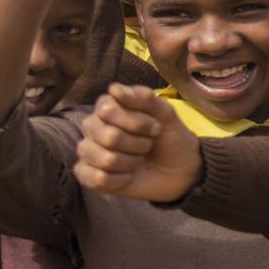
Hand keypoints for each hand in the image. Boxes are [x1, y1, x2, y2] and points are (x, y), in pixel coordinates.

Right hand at [72, 85, 201, 200]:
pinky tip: (129, 176)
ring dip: (132, 162)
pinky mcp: (89, 175)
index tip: (156, 128)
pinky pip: (99, 179)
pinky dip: (121, 180)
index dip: (137, 122)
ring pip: (105, 159)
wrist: (180, 170)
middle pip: (108, 136)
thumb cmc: (170, 138)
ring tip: (139, 160)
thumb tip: (114, 88)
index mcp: (107, 108)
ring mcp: (88, 152)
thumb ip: (145, 98)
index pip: (108, 109)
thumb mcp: (166, 115)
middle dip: (139, 144)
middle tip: (148, 145)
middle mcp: (93, 127)